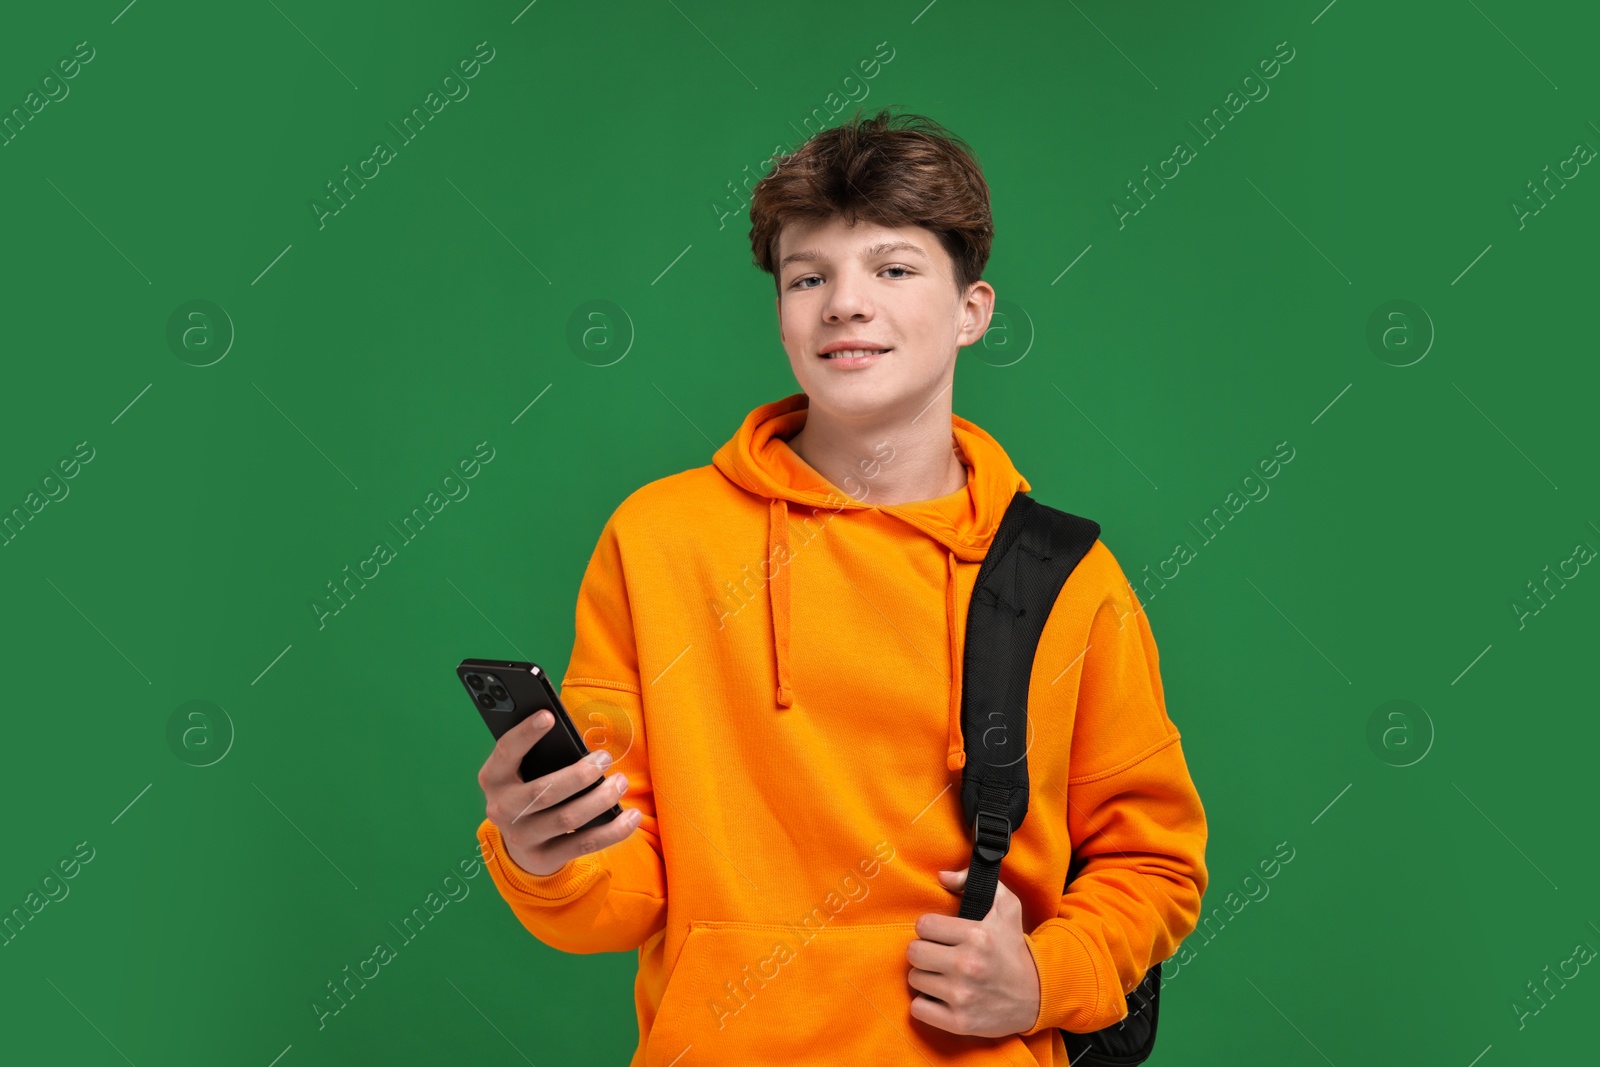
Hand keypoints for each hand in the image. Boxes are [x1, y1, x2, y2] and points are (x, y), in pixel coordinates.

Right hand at [477, 709, 639, 876]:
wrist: (520, 844)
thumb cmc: (529, 789)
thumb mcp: (523, 771)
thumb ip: (539, 755)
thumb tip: (579, 743)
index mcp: (492, 778)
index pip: (505, 752)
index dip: (525, 734)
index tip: (548, 716)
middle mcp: (501, 809)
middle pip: (542, 792)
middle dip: (579, 774)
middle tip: (605, 758)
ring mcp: (521, 837)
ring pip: (567, 818)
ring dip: (601, 799)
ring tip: (621, 782)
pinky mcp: (543, 859)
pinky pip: (584, 844)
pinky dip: (613, 830)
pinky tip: (632, 816)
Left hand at [905, 868, 1041, 1037]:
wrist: (1038, 995)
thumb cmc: (1014, 949)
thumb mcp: (1006, 907)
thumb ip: (973, 882)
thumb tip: (942, 876)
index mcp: (976, 935)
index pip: (923, 925)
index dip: (930, 929)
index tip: (941, 935)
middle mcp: (967, 965)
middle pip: (914, 952)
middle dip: (924, 952)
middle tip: (939, 955)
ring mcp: (962, 996)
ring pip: (915, 979)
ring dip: (926, 977)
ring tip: (943, 976)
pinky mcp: (959, 1022)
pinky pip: (919, 1009)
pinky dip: (926, 1004)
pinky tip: (941, 998)